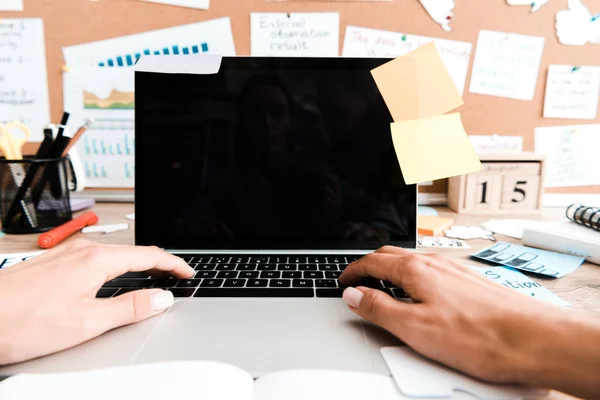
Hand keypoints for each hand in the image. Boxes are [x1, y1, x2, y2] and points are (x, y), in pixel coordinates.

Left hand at [0, 240, 193, 364]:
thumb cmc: (22, 322)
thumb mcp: (87, 322)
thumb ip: (129, 308)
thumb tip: (161, 298)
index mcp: (96, 260)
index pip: (149, 255)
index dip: (173, 264)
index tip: (188, 273)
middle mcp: (82, 251)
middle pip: (133, 250)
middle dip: (159, 262)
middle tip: (176, 275)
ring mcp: (65, 254)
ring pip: (114, 254)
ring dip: (137, 263)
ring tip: (151, 276)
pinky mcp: (53, 263)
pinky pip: (96, 258)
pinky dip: (116, 266)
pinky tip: (112, 278)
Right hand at [338, 246, 597, 390]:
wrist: (533, 340)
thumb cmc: (478, 337)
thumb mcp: (414, 328)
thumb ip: (379, 308)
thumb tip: (354, 295)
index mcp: (416, 270)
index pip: (372, 261)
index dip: (352, 271)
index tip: (342, 281)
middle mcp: (435, 263)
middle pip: (392, 255)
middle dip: (369, 265)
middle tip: (357, 281)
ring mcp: (455, 269)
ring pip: (413, 261)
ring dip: (392, 270)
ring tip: (385, 287)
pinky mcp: (470, 280)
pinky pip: (432, 270)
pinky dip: (414, 276)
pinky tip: (422, 293)